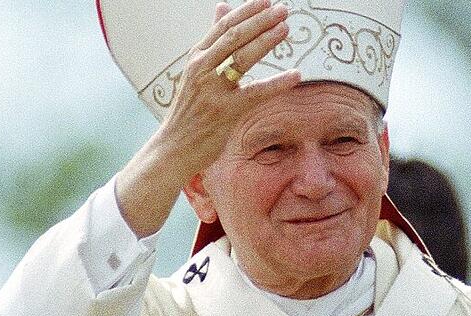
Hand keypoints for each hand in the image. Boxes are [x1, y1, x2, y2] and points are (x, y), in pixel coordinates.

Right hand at [156, 0, 301, 185]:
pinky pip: (256, 93)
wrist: (174, 146)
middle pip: (234, 37)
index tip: (266, 1)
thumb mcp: (197, 72)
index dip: (247, 12)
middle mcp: (201, 69)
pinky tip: (296, 75)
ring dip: (266, 41)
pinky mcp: (225, 112)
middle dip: (260, 21)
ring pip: (242, 59)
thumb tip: (222, 7)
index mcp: (196, 58)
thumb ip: (213, 42)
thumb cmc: (191, 110)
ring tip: (285, 28)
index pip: (223, 27)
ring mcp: (213, 90)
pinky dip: (277, 83)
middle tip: (282, 10)